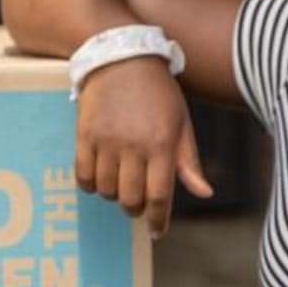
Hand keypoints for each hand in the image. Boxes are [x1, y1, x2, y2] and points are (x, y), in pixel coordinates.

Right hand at [75, 56, 214, 238]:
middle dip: (134, 208)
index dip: (157, 220)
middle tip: (136, 204)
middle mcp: (134, 146)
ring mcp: (107, 141)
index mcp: (162, 144)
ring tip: (119, 184)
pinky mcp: (85, 135)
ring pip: (106, 190)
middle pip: (130, 198)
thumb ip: (189, 161)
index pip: (159, 196)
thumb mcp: (182, 122)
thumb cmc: (158, 91)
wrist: (121, 56)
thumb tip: (204, 193)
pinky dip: (90, 184)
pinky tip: (98, 179)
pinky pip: (83, 175)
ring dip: (113, 194)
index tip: (156, 231)